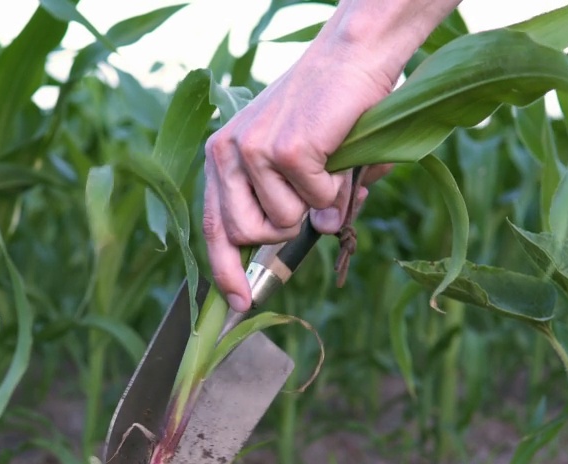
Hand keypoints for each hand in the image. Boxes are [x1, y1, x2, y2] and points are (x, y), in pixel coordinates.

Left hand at [203, 42, 392, 312]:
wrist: (353, 56)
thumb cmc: (329, 106)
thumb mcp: (299, 157)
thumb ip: (295, 200)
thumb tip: (321, 230)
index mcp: (223, 154)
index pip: (214, 226)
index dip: (225, 270)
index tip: (240, 303)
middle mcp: (228, 151)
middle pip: (247, 235)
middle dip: (284, 232)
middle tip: (310, 201)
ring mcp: (253, 150)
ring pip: (284, 222)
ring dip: (315, 205)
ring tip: (327, 164)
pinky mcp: (285, 150)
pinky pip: (315, 202)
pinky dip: (336, 187)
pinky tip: (337, 152)